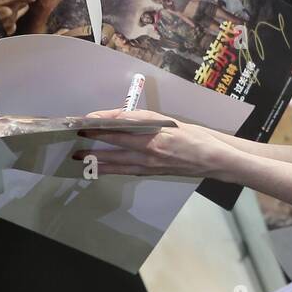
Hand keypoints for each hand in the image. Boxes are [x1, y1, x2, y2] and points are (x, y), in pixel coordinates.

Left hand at [73, 109, 236, 177]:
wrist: (214, 160)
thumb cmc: (195, 136)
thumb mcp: (169, 121)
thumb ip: (144, 120)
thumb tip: (118, 118)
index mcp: (155, 137)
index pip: (121, 130)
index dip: (102, 126)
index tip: (86, 122)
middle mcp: (150, 153)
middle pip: (116, 148)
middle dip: (94, 145)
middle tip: (76, 142)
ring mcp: (151, 166)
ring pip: (119, 164)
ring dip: (98, 162)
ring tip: (80, 161)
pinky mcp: (153, 173)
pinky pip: (128, 171)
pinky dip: (113, 170)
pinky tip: (101, 169)